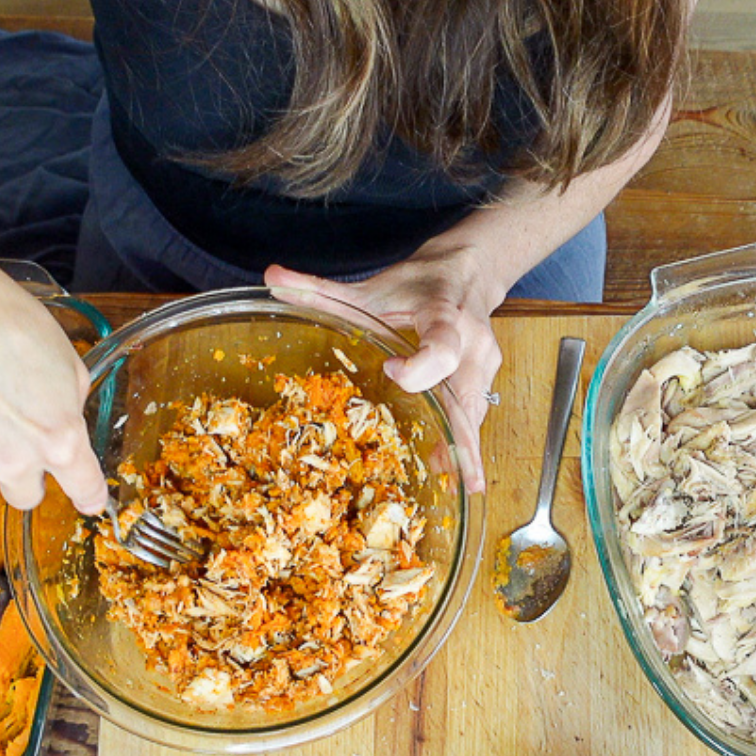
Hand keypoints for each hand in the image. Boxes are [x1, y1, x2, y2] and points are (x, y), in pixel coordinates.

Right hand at [0, 228, 108, 514]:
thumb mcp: (68, 362)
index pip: (85, 490)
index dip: (90, 495)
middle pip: (26, 497)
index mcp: (59, 440)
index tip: (90, 498)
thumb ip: (71, 405)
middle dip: (29, 477)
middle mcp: (14, 460)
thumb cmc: (12, 324)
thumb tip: (63, 420)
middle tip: (22, 438)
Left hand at [264, 241, 505, 491]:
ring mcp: (483, 363)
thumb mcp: (371, 286)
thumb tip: (270, 279)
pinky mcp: (486, 378)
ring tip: (461, 484)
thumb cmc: (418, 283)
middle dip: (455, 431)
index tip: (390, 370)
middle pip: (464, 392)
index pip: (442, 346)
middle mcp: (471, 342)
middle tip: (441, 464)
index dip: (418, 368)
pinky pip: (475, 415)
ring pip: (475, 410)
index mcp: (444, 316)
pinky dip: (467, 444)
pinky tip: (463, 476)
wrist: (467, 271)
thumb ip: (321, 289)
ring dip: (465, 448)